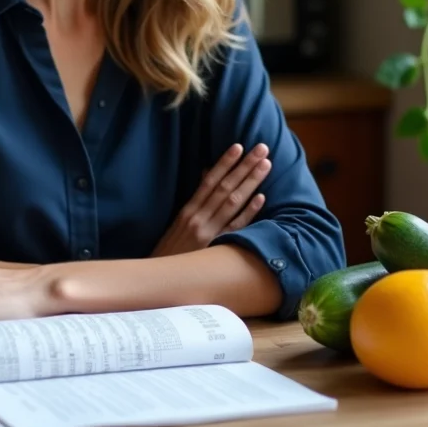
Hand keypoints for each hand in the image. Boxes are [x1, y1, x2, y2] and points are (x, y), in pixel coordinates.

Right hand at [150, 143, 270, 257]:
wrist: (162, 280)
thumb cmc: (172, 251)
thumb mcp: (179, 223)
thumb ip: (195, 201)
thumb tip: (207, 175)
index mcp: (188, 210)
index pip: (209, 180)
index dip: (225, 163)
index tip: (239, 146)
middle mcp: (199, 218)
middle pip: (225, 187)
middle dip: (245, 167)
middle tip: (262, 149)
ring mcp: (210, 233)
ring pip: (233, 202)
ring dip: (250, 182)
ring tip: (265, 165)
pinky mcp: (217, 248)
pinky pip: (236, 227)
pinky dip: (249, 212)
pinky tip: (262, 197)